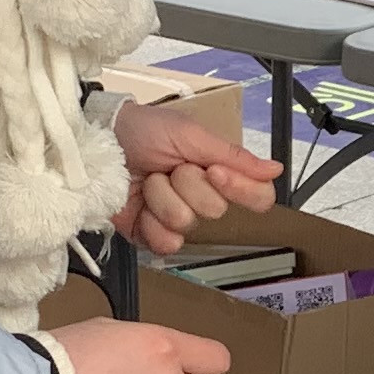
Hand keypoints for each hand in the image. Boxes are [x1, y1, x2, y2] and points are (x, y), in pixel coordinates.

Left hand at [113, 102, 279, 254]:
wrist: (98, 141)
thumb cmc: (143, 130)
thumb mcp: (191, 135)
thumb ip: (234, 156)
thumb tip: (275, 170)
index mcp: (217, 173)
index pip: (256, 197)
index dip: (239, 189)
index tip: (213, 171)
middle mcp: (201, 198)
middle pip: (216, 210)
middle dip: (188, 184)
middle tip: (170, 167)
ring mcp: (175, 218)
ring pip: (187, 224)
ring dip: (162, 197)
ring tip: (147, 180)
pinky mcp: (149, 235)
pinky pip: (166, 243)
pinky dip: (150, 222)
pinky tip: (140, 204)